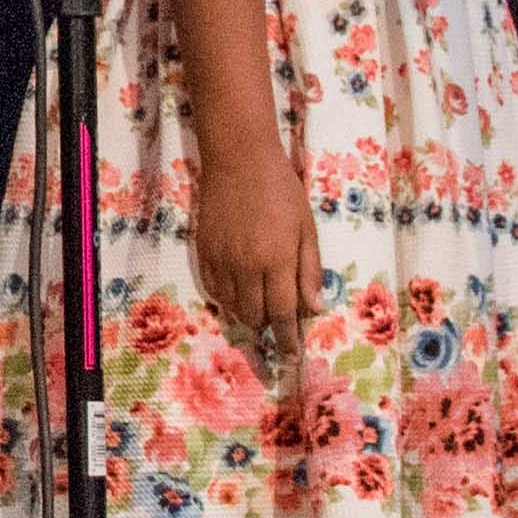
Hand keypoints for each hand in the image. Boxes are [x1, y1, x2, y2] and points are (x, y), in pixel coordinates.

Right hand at [191, 129, 314, 350]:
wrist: (238, 159)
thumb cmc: (282, 190)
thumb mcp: (306, 229)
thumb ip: (309, 270)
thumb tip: (314, 309)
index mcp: (276, 261)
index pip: (283, 314)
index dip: (288, 339)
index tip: (292, 358)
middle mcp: (246, 266)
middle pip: (255, 316)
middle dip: (269, 328)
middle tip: (280, 327)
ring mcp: (221, 259)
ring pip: (232, 306)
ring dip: (247, 315)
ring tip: (259, 311)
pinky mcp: (203, 250)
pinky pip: (213, 288)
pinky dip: (226, 299)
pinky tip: (237, 294)